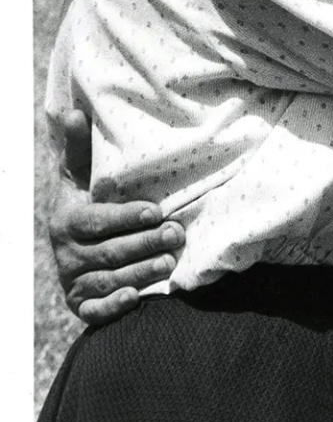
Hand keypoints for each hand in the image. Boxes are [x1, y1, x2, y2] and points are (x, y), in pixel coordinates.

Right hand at [48, 108, 184, 324]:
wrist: (73, 249)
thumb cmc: (85, 204)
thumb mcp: (78, 177)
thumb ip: (79, 149)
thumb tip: (75, 111)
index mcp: (67, 220)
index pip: (97, 220)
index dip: (126, 216)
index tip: (156, 211)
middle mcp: (68, 254)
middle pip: (109, 251)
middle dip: (144, 243)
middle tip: (176, 234)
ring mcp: (74, 281)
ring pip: (109, 279)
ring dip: (141, 271)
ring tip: (169, 262)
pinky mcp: (81, 306)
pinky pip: (96, 311)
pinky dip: (115, 306)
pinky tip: (137, 296)